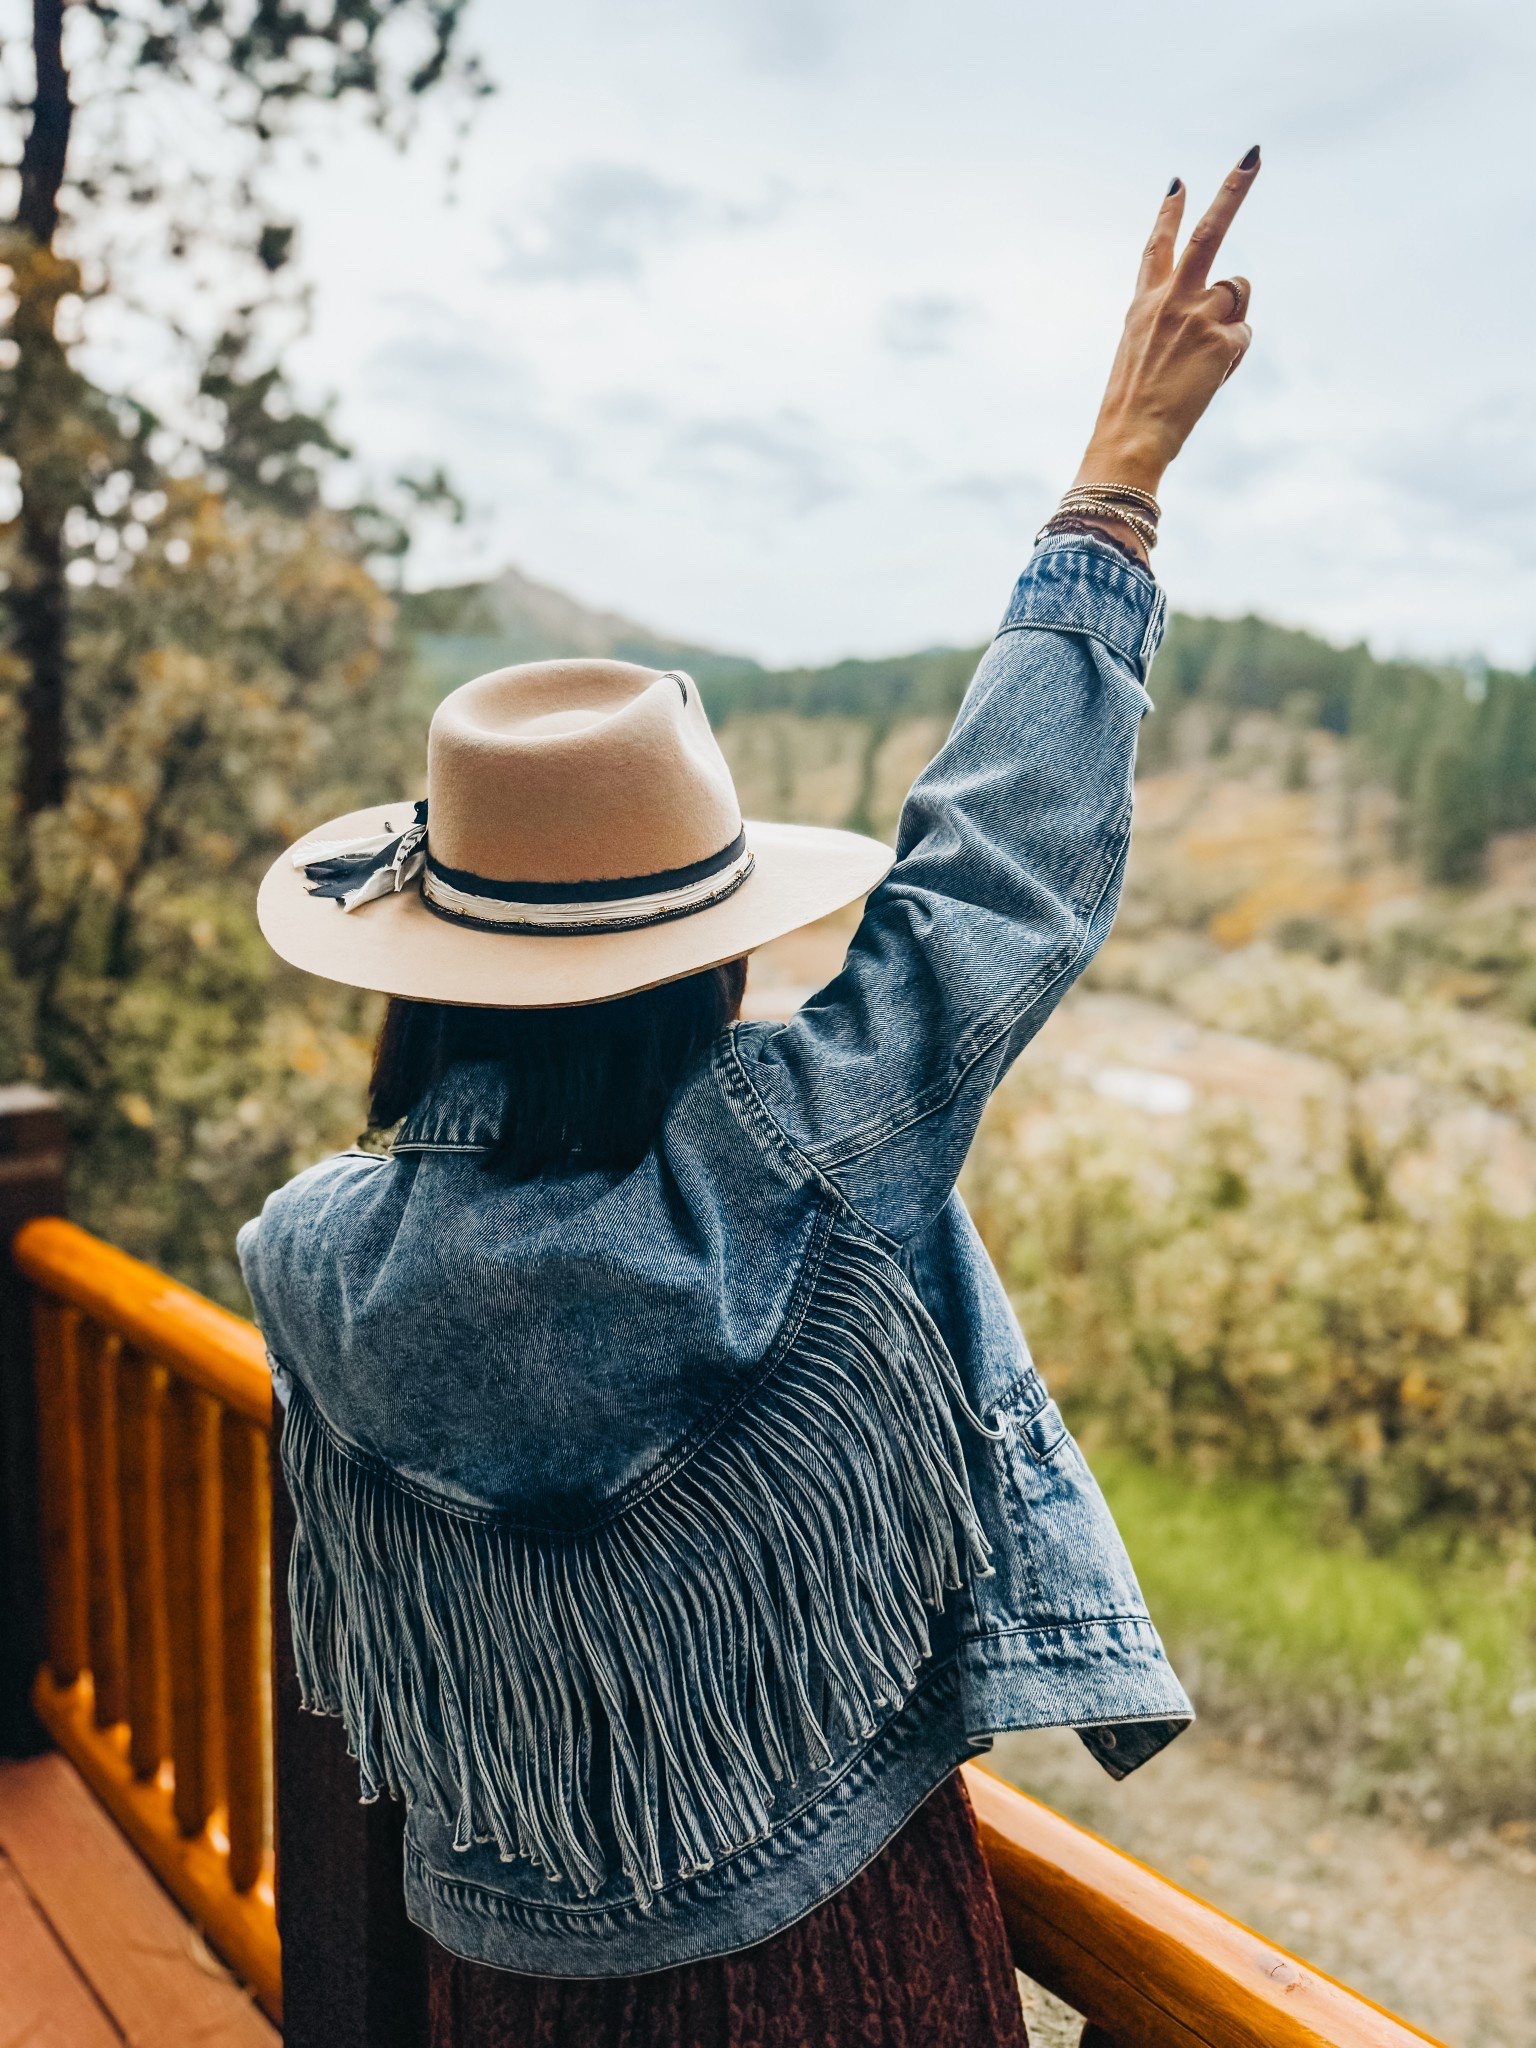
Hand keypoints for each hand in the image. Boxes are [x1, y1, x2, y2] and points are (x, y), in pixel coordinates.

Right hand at [1073, 148, 1260, 526]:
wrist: (1130, 436)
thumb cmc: (1134, 404)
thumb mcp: (1140, 353)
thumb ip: (1174, 319)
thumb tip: (1227, 298)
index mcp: (1144, 303)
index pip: (1158, 247)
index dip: (1169, 214)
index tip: (1179, 183)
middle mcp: (1170, 299)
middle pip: (1209, 233)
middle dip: (1233, 191)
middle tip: (1253, 156)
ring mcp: (1196, 315)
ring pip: (1238, 291)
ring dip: (1231, 318)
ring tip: (1202, 359)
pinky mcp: (1220, 338)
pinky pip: (1243, 336)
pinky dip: (1232, 358)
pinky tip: (1208, 377)